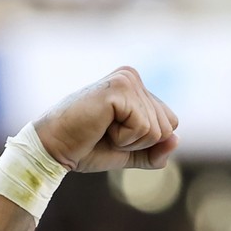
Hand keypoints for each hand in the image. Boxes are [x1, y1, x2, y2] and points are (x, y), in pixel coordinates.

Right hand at [34, 67, 178, 173]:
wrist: (54, 148)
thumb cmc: (86, 148)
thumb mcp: (129, 153)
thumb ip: (155, 151)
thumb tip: (176, 140)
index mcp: (135, 86)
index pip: (170, 123)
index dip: (146, 142)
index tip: (114, 135)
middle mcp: (132, 77)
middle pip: (168, 127)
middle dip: (139, 143)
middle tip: (106, 134)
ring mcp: (127, 80)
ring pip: (158, 130)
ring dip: (130, 141)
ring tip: (102, 130)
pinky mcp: (120, 89)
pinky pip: (144, 128)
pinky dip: (123, 139)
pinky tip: (101, 127)